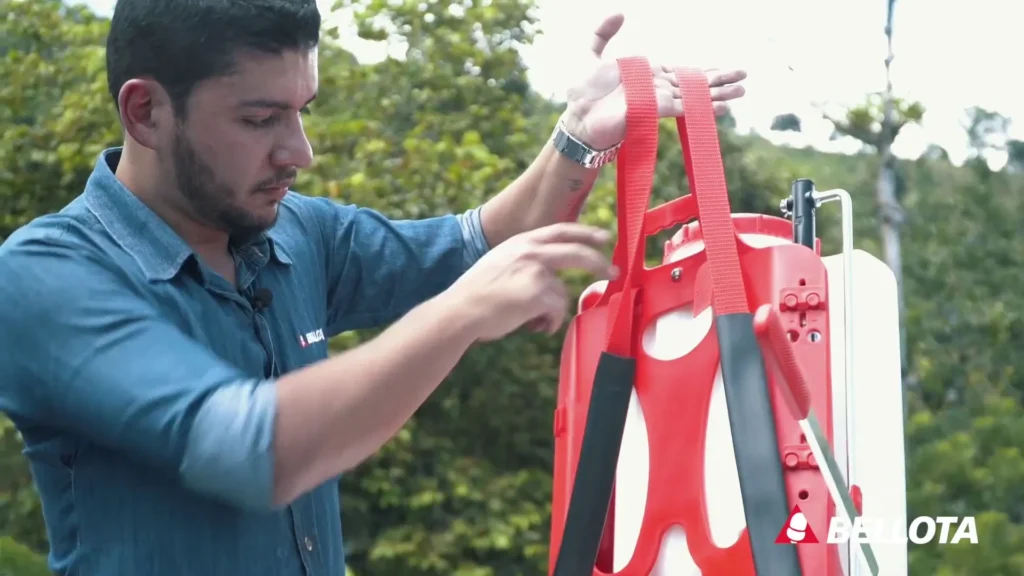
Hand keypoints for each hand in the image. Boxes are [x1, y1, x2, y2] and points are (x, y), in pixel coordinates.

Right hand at [446, 223, 615, 341]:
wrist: (460, 310)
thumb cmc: (476, 294)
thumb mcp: (500, 262)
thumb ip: (525, 261)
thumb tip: (550, 275)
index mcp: (521, 242)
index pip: (561, 230)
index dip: (585, 233)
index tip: (603, 237)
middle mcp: (531, 251)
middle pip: (577, 253)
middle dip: (599, 263)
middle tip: (613, 272)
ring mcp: (536, 271)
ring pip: (562, 294)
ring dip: (551, 310)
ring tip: (528, 319)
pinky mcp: (539, 293)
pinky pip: (557, 312)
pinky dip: (548, 323)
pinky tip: (530, 326)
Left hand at [561, 13, 747, 149]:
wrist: (577, 117)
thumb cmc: (583, 93)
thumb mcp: (590, 55)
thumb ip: (604, 32)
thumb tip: (621, 12)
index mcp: (648, 76)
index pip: (682, 72)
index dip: (705, 71)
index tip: (725, 70)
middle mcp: (657, 89)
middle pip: (695, 83)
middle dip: (720, 80)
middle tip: (745, 77)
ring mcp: (658, 101)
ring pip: (695, 95)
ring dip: (720, 93)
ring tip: (742, 91)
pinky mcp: (654, 111)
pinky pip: (684, 107)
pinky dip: (704, 106)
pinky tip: (722, 106)